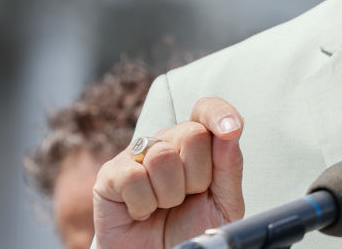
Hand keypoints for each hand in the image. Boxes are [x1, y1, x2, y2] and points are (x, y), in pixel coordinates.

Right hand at [93, 97, 244, 248]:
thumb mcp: (224, 204)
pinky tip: (142, 212)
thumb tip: (231, 128)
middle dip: (197, 177)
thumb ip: (229, 165)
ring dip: (170, 194)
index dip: (219, 113)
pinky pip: (133, 177)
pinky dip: (143, 205)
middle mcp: (167, 141)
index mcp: (197, 143)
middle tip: (188, 197)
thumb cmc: (192, 230)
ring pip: (163, 156)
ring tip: (164, 207)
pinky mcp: (111, 174)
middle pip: (192, 134)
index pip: (207, 110)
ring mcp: (137, 155)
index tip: (230, 129)